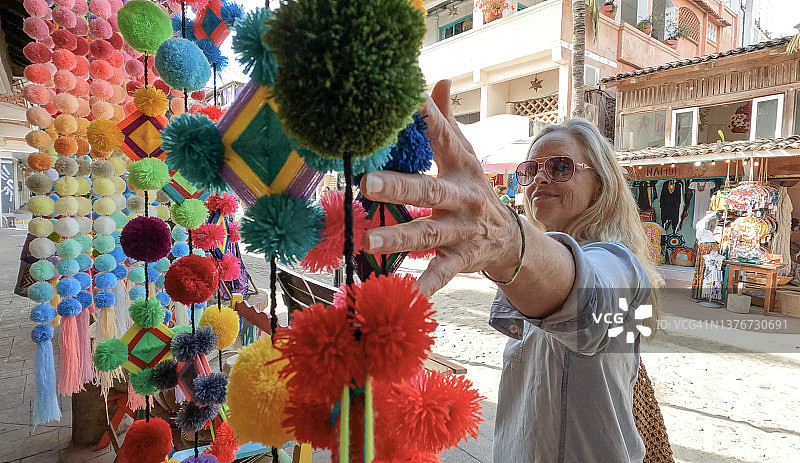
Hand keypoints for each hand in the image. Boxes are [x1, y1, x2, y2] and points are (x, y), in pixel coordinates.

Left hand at [360, 80, 521, 296]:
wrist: (511, 239)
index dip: (426, 119)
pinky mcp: (462, 259)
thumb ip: (446, 121)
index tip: (403, 101)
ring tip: (367, 242)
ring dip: (399, 238)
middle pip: (429, 191)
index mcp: (461, 166)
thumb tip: (437, 80)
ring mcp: (463, 230)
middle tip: (366, 182)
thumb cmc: (474, 189)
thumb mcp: (464, 156)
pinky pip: (444, 272)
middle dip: (399, 187)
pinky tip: (409, 293)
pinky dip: (428, 284)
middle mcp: (463, 197)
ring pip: (429, 234)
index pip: (442, 138)